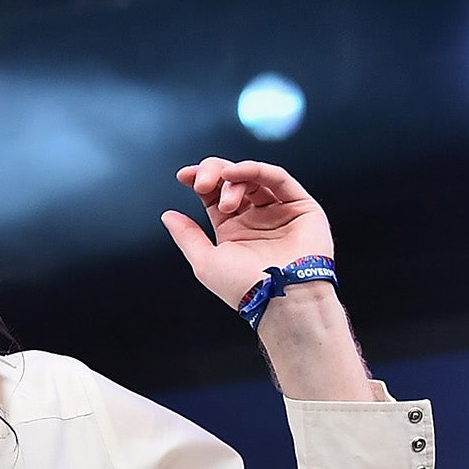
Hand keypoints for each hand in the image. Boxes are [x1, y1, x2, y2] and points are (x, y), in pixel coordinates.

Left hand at [160, 157, 334, 307]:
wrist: (280, 299)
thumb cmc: (244, 288)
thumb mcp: (205, 262)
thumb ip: (187, 236)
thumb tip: (168, 215)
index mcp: (233, 231)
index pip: (214, 195)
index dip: (199, 180)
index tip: (183, 176)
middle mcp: (255, 218)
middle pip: (232, 181)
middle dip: (213, 174)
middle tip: (202, 183)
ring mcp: (278, 211)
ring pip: (253, 177)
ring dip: (232, 177)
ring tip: (222, 195)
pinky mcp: (300, 206)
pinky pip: (278, 178)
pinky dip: (255, 169)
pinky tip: (236, 173)